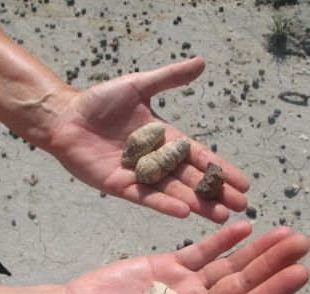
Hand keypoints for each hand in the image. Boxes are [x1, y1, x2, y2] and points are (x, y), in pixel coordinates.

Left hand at [48, 57, 248, 222]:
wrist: (65, 116)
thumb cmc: (99, 101)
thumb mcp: (139, 86)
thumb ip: (169, 77)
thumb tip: (201, 62)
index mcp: (165, 139)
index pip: (200, 156)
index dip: (221, 169)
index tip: (244, 183)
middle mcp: (156, 160)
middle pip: (192, 179)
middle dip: (216, 192)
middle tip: (241, 207)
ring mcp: (139, 176)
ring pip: (174, 191)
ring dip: (197, 204)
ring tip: (220, 216)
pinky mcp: (119, 186)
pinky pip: (145, 197)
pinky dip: (164, 204)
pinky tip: (184, 212)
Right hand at [58, 222, 309, 293]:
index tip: (299, 273)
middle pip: (243, 284)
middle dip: (273, 263)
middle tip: (302, 242)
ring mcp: (185, 287)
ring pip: (229, 266)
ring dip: (256, 249)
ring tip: (284, 233)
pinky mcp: (168, 267)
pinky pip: (202, 252)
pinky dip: (223, 240)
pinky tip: (243, 227)